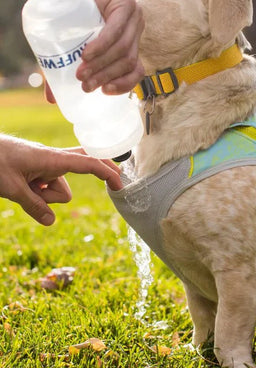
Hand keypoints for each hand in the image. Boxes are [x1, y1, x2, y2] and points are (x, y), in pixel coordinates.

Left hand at [0, 135, 122, 225]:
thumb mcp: (11, 188)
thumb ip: (33, 206)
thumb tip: (51, 222)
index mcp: (52, 158)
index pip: (87, 164)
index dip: (106, 173)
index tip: (119, 185)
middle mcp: (54, 160)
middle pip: (87, 164)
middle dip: (101, 172)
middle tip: (116, 183)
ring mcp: (48, 165)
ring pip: (60, 190)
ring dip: (46, 196)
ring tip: (22, 189)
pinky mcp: (40, 170)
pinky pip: (49, 189)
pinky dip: (40, 194)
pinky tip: (23, 188)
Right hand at [25, 0, 143, 94]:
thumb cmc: (73, 14)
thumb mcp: (74, 44)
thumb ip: (68, 69)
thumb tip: (53, 100)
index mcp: (131, 45)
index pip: (137, 71)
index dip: (124, 85)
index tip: (105, 92)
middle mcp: (136, 33)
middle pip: (128, 63)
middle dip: (106, 77)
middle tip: (85, 85)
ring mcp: (134, 19)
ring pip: (123, 50)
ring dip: (102, 65)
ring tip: (82, 72)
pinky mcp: (125, 5)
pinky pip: (116, 31)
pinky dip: (102, 45)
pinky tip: (88, 54)